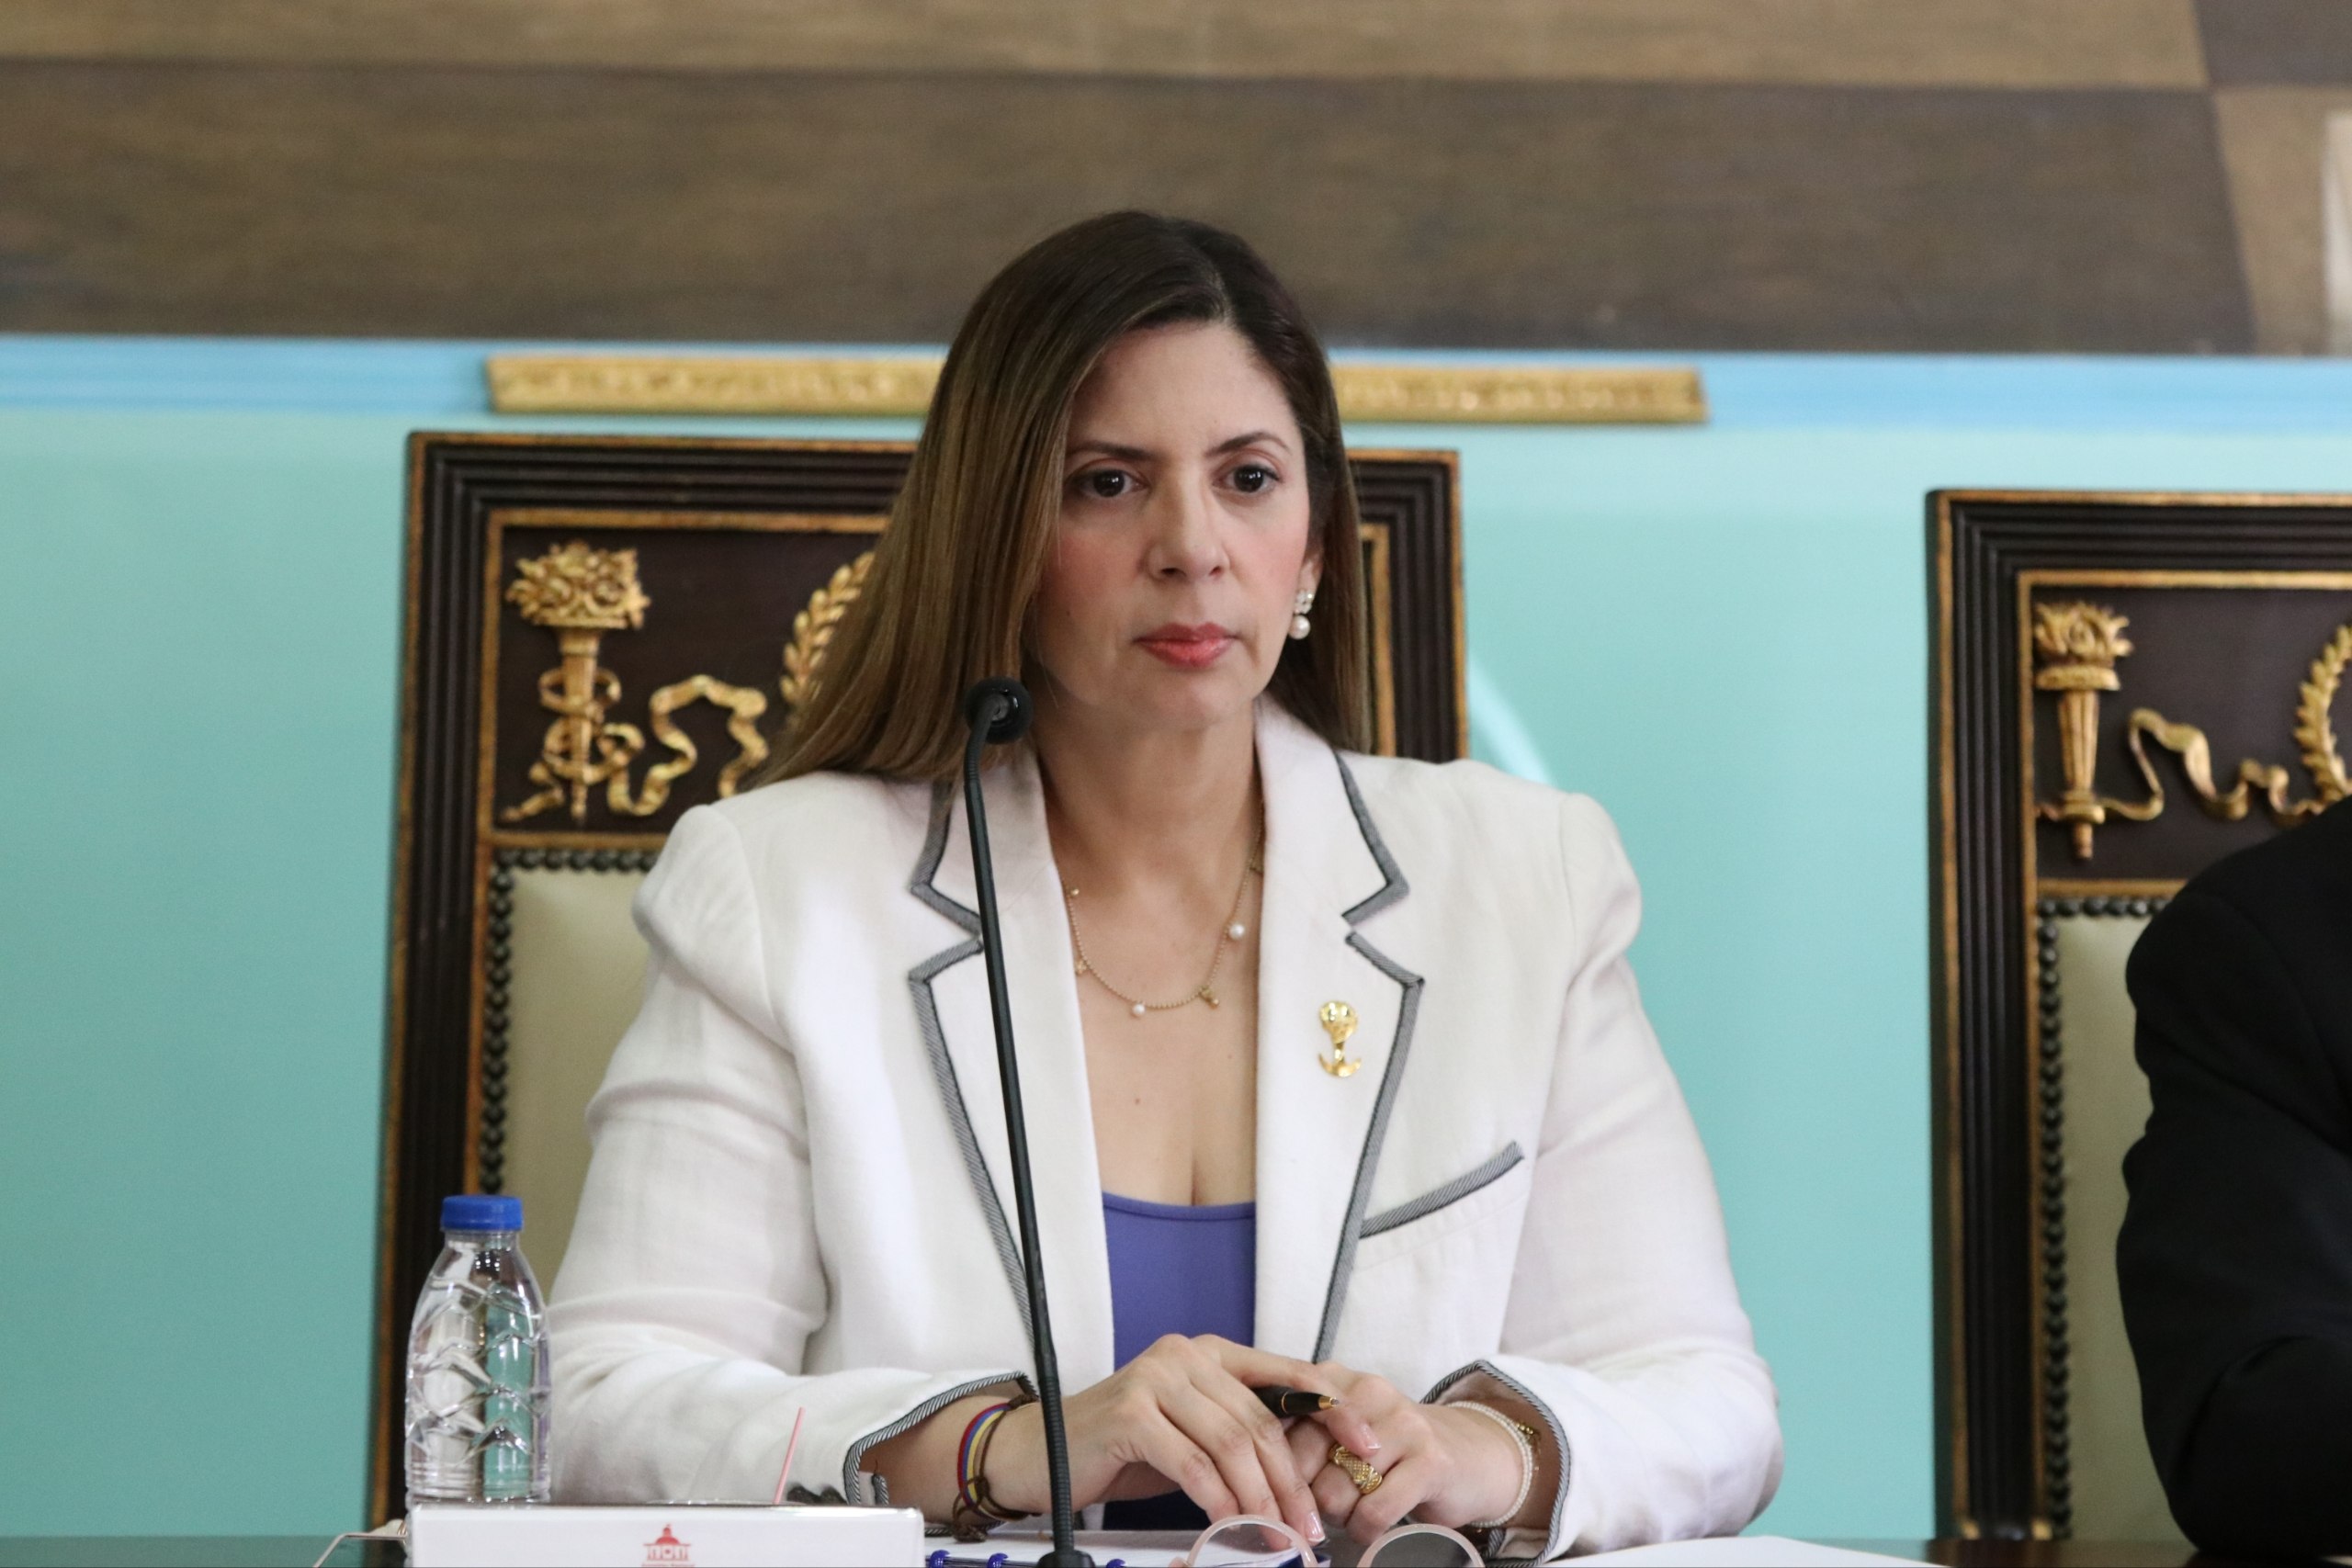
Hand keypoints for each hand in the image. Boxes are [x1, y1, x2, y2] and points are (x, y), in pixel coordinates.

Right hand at [985, 1335, 1379, 1547]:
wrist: (1041, 1452)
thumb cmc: (1123, 1448)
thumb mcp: (1190, 1431)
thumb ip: (1237, 1433)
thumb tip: (1304, 1470)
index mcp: (1210, 1353)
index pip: (1287, 1375)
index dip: (1334, 1408)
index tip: (1370, 1444)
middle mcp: (1186, 1354)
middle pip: (1261, 1420)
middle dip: (1293, 1477)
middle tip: (1313, 1523)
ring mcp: (1156, 1378)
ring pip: (1231, 1443)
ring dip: (1260, 1496)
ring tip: (1279, 1533)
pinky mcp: (1131, 1413)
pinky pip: (1191, 1462)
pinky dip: (1217, 1499)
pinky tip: (1230, 1524)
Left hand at [1284, 1364, 1525, 1544]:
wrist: (1468, 1454)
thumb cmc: (1390, 1449)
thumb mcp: (1340, 1429)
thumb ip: (1299, 1436)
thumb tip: (1252, 1472)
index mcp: (1335, 1379)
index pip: (1276, 1428)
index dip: (1274, 1470)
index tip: (1283, 1490)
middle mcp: (1368, 1392)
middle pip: (1302, 1465)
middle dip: (1307, 1498)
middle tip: (1327, 1504)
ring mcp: (1403, 1424)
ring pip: (1334, 1493)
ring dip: (1339, 1517)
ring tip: (1356, 1508)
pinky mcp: (1429, 1460)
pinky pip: (1373, 1512)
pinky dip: (1365, 1530)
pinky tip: (1373, 1524)